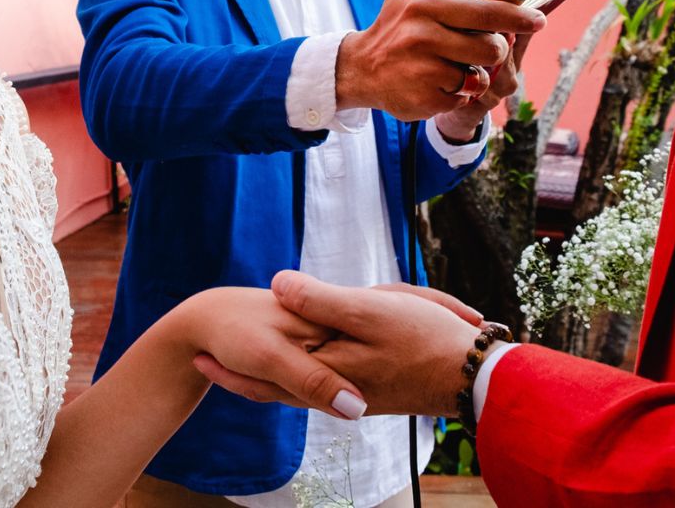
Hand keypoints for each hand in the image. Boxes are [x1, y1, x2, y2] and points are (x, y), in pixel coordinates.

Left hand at [193, 273, 481, 417]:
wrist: (475, 377)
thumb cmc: (425, 340)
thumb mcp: (369, 310)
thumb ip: (320, 300)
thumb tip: (278, 284)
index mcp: (328, 369)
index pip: (269, 368)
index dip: (234, 362)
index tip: (199, 355)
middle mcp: (336, 388)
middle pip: (279, 383)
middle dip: (245, 375)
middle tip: (206, 365)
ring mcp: (355, 391)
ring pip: (302, 386)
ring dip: (270, 379)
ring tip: (239, 373)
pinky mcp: (373, 388)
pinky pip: (324, 385)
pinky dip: (303, 378)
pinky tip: (305, 369)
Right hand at [336, 0, 544, 120]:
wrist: (360, 69)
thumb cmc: (394, 26)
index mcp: (421, 5)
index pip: (483, 11)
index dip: (517, 17)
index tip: (539, 20)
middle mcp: (421, 37)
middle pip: (491, 47)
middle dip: (493, 50)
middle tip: (475, 48)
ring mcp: (423, 71)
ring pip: (481, 75)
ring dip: (474, 73)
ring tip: (449, 66)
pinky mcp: (425, 100)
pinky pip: (465, 96)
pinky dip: (457, 92)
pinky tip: (435, 83)